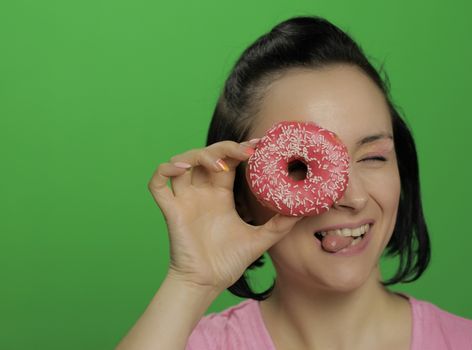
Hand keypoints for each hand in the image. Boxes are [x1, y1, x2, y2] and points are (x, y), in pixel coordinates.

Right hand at [147, 139, 301, 290]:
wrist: (208, 283)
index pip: (228, 161)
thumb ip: (281, 224)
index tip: (259, 144)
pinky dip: (165, 170)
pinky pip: (158, 183)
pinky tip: (182, 169)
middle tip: (247, 151)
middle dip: (225, 148)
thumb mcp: (262, 239)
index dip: (240, 149)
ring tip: (219, 165)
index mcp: (220, 194)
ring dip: (198, 155)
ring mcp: (185, 199)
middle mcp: (202, 192)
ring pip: (182, 162)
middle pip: (207, 155)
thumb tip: (305, 209)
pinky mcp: (171, 210)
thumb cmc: (230, 261)